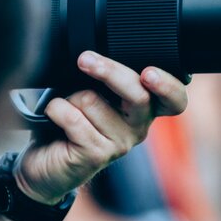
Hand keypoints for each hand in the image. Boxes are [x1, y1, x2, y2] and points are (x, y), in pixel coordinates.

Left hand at [16, 51, 187, 203]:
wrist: (45, 165)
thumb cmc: (69, 124)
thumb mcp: (92, 93)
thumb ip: (104, 79)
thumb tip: (95, 55)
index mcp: (144, 109)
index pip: (175, 100)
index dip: (168, 85)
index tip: (148, 72)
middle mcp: (138, 127)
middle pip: (138, 94)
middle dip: (109, 71)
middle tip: (85, 60)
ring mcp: (120, 144)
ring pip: (93, 100)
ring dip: (69, 96)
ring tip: (64, 108)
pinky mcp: (97, 154)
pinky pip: (73, 118)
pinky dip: (56, 109)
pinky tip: (53, 116)